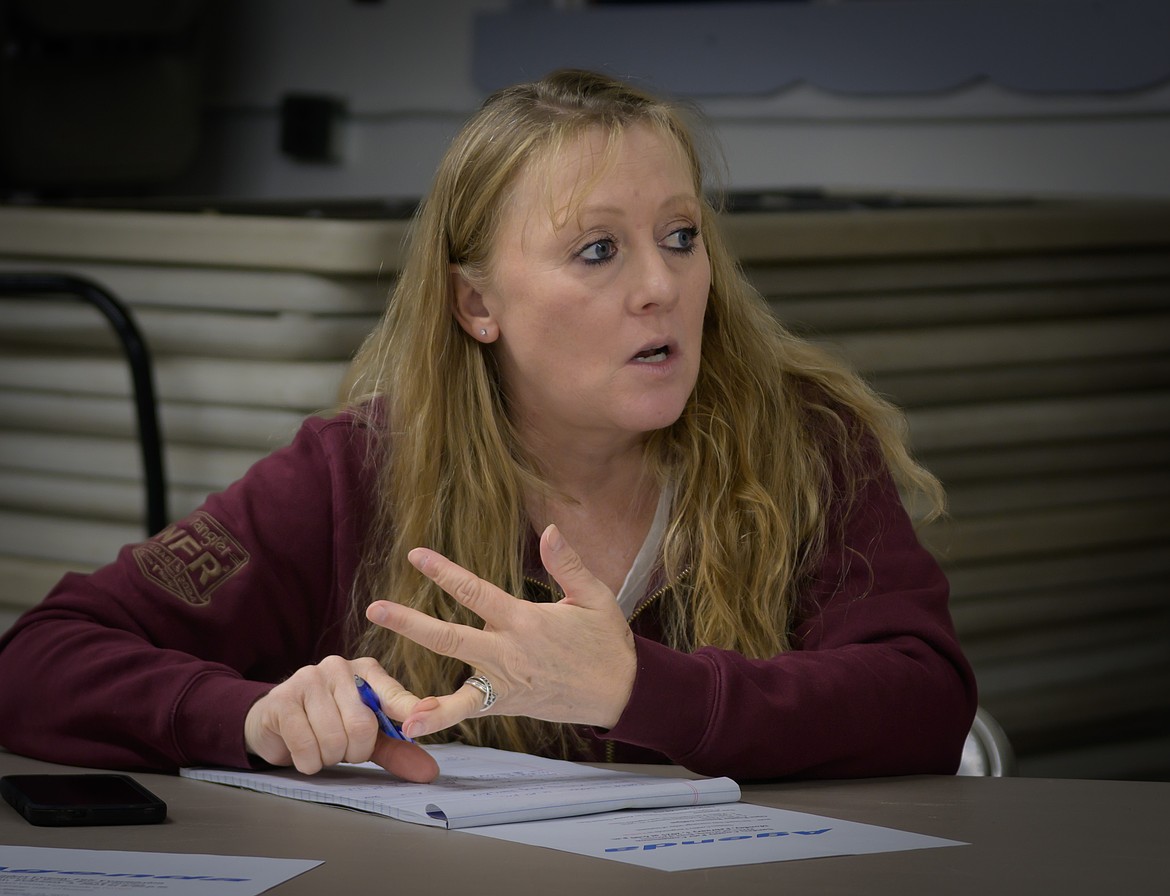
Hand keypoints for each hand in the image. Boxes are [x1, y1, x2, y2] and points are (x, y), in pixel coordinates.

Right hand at [243, 655, 438, 781]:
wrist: (274, 722)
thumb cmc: (328, 725)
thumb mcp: (366, 735)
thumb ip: (396, 749)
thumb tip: (430, 772)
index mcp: (366, 670)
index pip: (393, 694)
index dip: (410, 711)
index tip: (424, 720)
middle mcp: (339, 667)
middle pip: (362, 726)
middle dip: (354, 752)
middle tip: (343, 750)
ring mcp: (308, 679)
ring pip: (333, 739)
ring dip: (329, 758)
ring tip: (322, 748)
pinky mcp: (282, 700)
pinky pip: (306, 746)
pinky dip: (309, 762)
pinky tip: (304, 753)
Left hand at [366, 524, 636, 738]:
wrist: (621, 692)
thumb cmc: (607, 641)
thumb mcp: (594, 596)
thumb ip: (568, 564)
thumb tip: (549, 529)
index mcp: (525, 621)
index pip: (476, 593)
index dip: (445, 573)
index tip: (416, 556)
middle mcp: (509, 653)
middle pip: (450, 638)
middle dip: (410, 623)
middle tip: (376, 608)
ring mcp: (505, 683)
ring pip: (453, 687)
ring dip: (416, 691)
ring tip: (380, 695)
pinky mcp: (506, 704)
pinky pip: (468, 712)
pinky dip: (440, 719)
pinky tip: (411, 724)